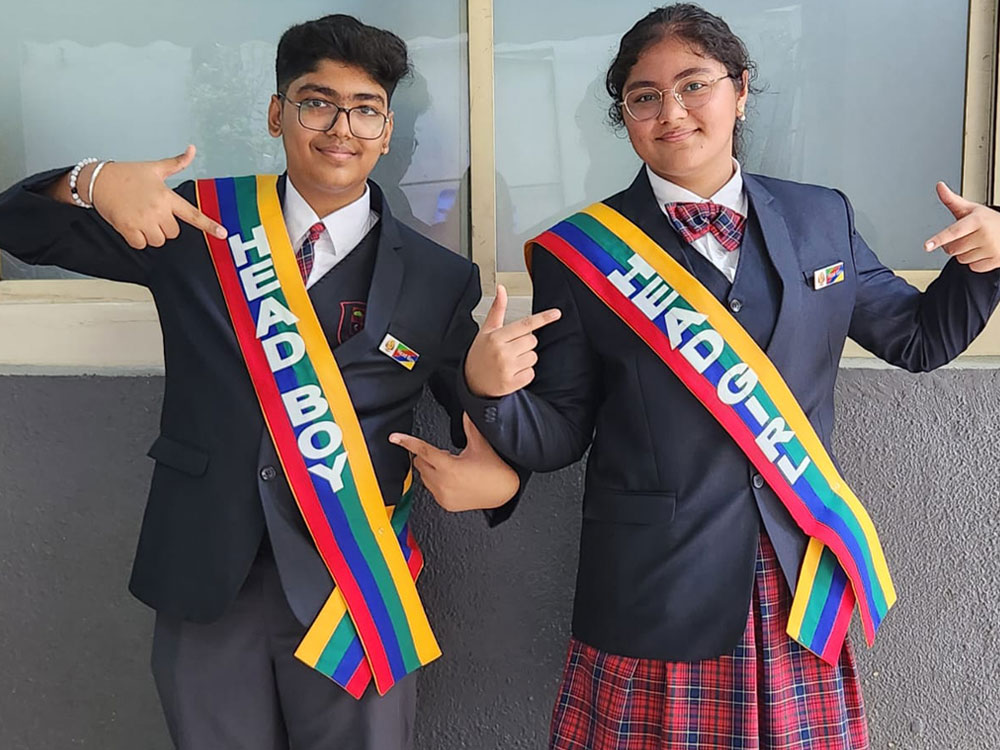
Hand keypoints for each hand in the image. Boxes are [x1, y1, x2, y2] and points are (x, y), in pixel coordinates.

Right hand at [83, 145, 226, 248]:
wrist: (98, 179)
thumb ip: (176, 163)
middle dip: (164, 226)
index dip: (209, 225)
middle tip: (151, 213)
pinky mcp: (128, 228)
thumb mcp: (155, 168)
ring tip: (141, 218)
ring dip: (151, 234)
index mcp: (167, 196)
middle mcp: (158, 210)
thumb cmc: (127, 174)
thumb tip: (192, 150)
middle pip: (173, 232)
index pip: (193, 214)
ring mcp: (143, 220)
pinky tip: (131, 224)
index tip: (223, 234)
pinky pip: (141, 244)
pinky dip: (137, 239)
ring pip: (158, 240)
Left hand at [389, 414, 519, 512]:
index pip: (422, 450)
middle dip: (428, 456)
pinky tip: (452, 479)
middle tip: (447, 455)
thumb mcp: (481, 446)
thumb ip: (469, 427)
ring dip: (432, 469)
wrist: (505, 493)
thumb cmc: (496, 472)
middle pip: (421, 463)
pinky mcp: (446, 504)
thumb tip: (465, 412)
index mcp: (449, 467)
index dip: (407, 442)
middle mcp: (443, 483)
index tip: (395, 438)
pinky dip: (437, 482)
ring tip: (452, 468)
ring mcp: (443, 495)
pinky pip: (431, 489)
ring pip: (424, 477)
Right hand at [464, 284, 560, 397]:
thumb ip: (497, 309)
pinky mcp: (512, 383)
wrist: (470, 382)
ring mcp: (507, 369)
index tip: (556, 313)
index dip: (543, 318)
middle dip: (525, 343)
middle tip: (511, 348)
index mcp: (496, 337)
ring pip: (533, 357)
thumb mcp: (486, 330)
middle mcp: (502, 352)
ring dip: (526, 359)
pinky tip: (512, 373)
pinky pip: (531, 373)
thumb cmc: (480, 354)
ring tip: (510, 361)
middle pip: (532, 340)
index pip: (525, 324)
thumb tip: (502, 289)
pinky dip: (525, 373)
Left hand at [924, 182, 999, 272]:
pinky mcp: (995, 261)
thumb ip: (951, 200)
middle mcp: (984, 234)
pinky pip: (972, 267)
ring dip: (964, 254)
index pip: (953, 231)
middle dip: (954, 245)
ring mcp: (991, 249)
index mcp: (976, 220)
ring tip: (977, 243)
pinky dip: (974, 262)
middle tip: (966, 236)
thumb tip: (939, 186)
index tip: (927, 246)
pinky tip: (983, 251)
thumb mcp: (971, 209)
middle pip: (952, 249)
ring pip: (961, 259)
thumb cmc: (988, 220)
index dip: (939, 239)